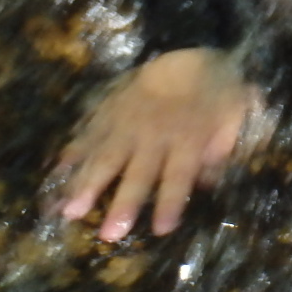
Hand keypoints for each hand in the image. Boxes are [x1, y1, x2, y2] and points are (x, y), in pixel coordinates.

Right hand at [55, 48, 258, 240]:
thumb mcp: (234, 118)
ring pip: (105, 155)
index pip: (179, 174)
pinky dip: (72, 154)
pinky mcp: (109, 110)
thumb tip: (207, 183)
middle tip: (109, 235)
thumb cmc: (216, 95)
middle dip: (123, 203)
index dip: (171, 201)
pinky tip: (56, 174)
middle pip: (138, 171)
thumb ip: (222, 149)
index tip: (162, 230)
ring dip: (87, 184)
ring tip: (68, 211)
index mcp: (188, 136)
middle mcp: (154, 132)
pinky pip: (88, 133)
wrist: (189, 55)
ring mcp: (127, 120)